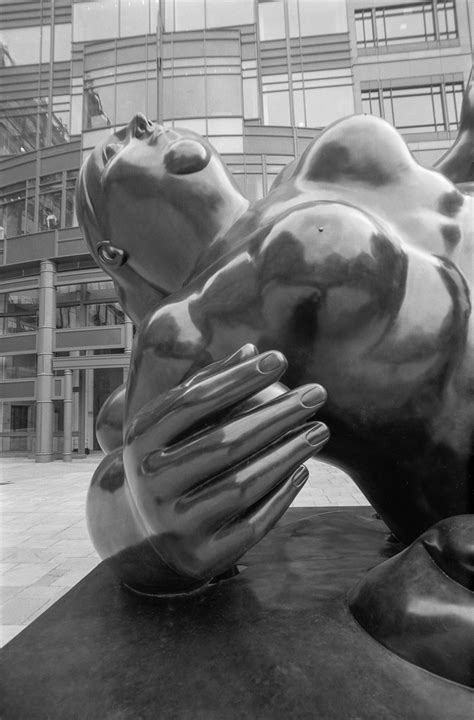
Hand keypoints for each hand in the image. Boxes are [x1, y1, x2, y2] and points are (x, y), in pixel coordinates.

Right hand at [123, 344, 328, 591]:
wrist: (136, 535)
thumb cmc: (166, 462)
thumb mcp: (172, 425)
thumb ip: (207, 386)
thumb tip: (251, 350)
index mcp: (141, 441)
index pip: (194, 402)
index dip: (238, 378)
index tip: (281, 359)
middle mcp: (151, 483)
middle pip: (224, 443)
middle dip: (277, 414)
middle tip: (318, 393)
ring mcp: (174, 524)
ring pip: (242, 486)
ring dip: (288, 454)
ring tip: (321, 430)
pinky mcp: (200, 558)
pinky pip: (251, 525)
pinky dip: (282, 496)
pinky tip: (304, 470)